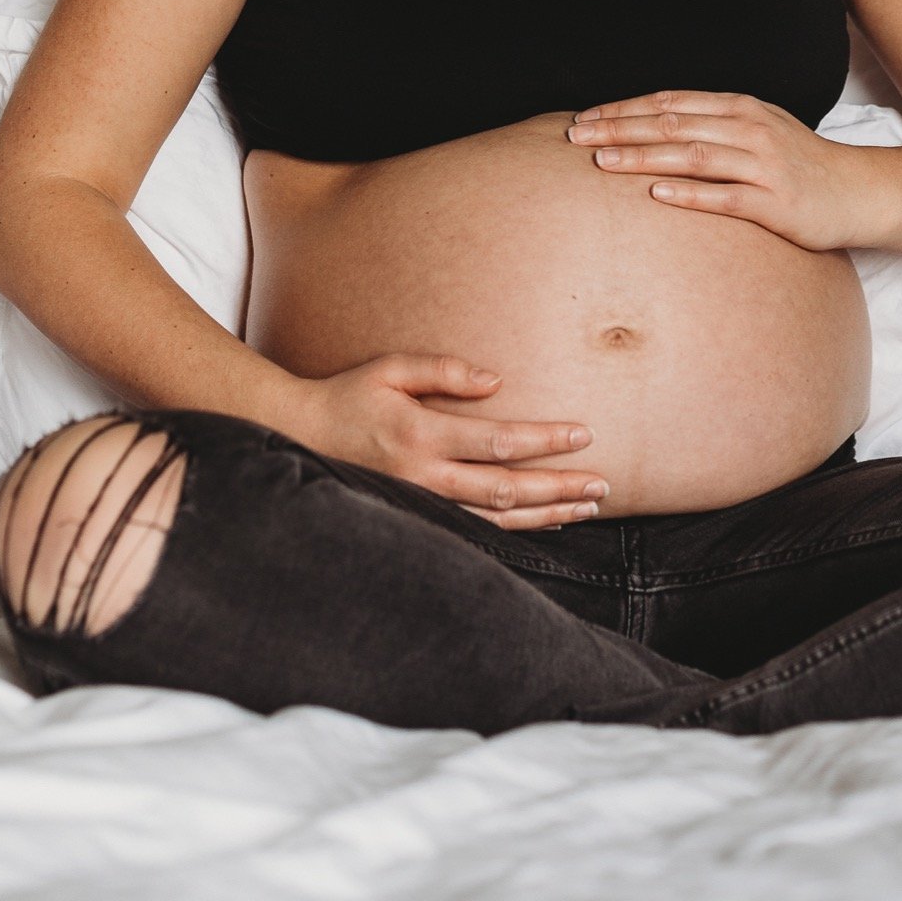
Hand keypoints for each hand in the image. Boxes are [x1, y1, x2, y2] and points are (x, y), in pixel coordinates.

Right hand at [295, 353, 608, 528]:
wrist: (299, 438)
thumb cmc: (347, 396)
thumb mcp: (389, 369)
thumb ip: (441, 370)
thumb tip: (496, 380)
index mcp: (421, 436)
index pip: (498, 441)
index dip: (545, 441)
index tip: (584, 435)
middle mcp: (425, 478)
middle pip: (507, 488)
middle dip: (559, 487)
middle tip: (602, 485)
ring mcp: (422, 505)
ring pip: (497, 520)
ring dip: (546, 514)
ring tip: (587, 508)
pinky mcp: (419, 519)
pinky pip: (476, 532)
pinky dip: (516, 530)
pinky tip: (545, 523)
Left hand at [567, 90, 862, 250]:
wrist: (859, 191)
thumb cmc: (799, 163)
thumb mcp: (757, 130)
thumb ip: (712, 125)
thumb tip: (654, 126)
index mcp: (739, 108)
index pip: (670, 102)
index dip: (624, 108)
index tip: (586, 117)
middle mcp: (748, 129)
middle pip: (672, 124)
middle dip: (620, 129)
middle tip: (576, 136)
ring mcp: (763, 165)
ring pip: (692, 155)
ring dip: (644, 158)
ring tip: (603, 163)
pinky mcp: (775, 203)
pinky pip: (725, 197)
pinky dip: (689, 195)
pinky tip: (656, 196)